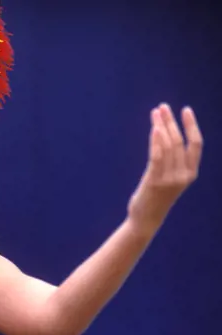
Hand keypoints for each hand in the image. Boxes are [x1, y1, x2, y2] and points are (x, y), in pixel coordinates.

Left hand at [127, 103, 202, 233]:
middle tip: (163, 107)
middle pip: (179, 141)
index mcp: (190, 173)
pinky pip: (157, 157)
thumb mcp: (169, 179)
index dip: (192, 125)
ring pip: (168, 146)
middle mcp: (183, 175)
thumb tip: (165, 136)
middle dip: (171, 121)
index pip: (196, 144)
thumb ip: (171, 162)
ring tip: (155, 113)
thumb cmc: (156, 197)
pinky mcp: (155, 181)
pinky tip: (153, 128)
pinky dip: (156, 141)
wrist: (146, 219)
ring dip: (161, 126)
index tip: (185, 110)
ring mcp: (169, 179)